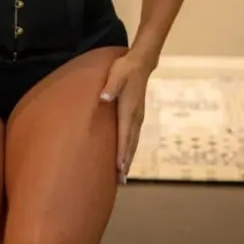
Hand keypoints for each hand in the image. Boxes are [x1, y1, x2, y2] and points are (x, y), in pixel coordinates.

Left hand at [99, 48, 155, 184]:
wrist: (139, 64)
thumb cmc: (124, 69)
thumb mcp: (115, 75)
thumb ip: (109, 87)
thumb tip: (104, 98)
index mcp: (128, 110)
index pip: (124, 135)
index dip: (122, 152)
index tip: (119, 168)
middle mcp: (135, 117)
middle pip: (131, 144)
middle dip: (126, 162)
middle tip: (121, 180)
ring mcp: (138, 117)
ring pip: (133, 142)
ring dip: (129, 158)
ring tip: (124, 175)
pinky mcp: (137, 115)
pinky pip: (134, 136)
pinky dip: (131, 149)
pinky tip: (126, 156)